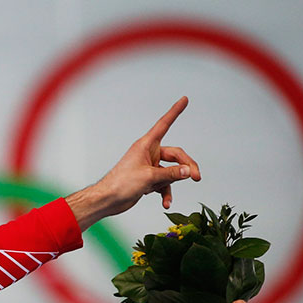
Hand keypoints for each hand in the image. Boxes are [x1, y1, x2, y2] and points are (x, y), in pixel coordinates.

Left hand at [65, 97, 201, 230]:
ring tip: (169, 197)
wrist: (107, 200)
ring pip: (171, 171)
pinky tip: (165, 203)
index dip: (175, 112)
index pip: (164, 124)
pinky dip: (165, 192)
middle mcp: (148, 153)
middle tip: (196, 178)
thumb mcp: (149, 177)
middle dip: (186, 167)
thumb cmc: (121, 184)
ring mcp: (149, 166)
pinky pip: (163, 183)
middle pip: (176, 155)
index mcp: (145, 145)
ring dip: (173, 184)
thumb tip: (188, 171)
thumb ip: (171, 174)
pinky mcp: (148, 179)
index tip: (184, 99)